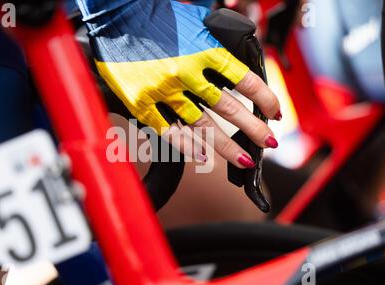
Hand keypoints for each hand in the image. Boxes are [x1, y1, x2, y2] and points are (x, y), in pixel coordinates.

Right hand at [80, 0, 280, 167]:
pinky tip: (203, 157)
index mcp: (204, 50)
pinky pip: (169, 131)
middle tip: (269, 142)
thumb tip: (239, 69)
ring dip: (226, 146)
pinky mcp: (143, 103)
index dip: (265, 100)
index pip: (246, 81)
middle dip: (254, 129)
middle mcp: (187, 73)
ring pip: (202, 127)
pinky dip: (187, 147)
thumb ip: (219, 46)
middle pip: (229, 109)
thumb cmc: (157, 17)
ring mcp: (164, 91)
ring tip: (245, 160)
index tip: (274, 112)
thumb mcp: (197, 24)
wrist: (117, 17)